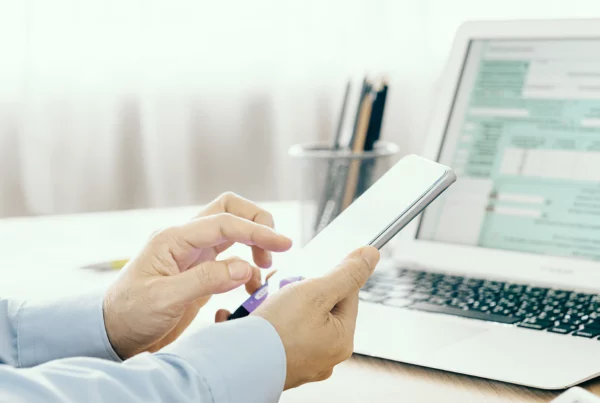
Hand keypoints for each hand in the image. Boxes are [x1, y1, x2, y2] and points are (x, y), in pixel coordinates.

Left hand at [103, 192, 292, 358]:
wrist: (112, 334)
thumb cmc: (129, 314)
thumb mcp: (164, 299)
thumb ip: (205, 280)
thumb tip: (244, 267)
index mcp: (173, 239)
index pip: (224, 222)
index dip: (257, 230)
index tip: (283, 244)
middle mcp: (185, 240)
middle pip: (229, 210)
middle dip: (257, 222)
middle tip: (275, 251)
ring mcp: (193, 254)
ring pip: (232, 230)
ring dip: (254, 243)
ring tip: (264, 269)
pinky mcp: (200, 271)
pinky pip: (231, 257)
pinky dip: (247, 267)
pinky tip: (250, 287)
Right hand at [253, 246, 379, 389]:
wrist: (237, 364)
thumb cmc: (277, 331)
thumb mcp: (316, 292)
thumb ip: (345, 273)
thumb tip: (370, 255)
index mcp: (342, 340)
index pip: (346, 294)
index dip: (325, 277)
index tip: (304, 276)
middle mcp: (326, 355)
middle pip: (319, 305)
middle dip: (297, 290)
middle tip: (279, 288)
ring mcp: (302, 361)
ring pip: (296, 317)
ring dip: (278, 303)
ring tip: (262, 303)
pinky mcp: (279, 363)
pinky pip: (277, 333)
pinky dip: (266, 322)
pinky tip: (254, 319)